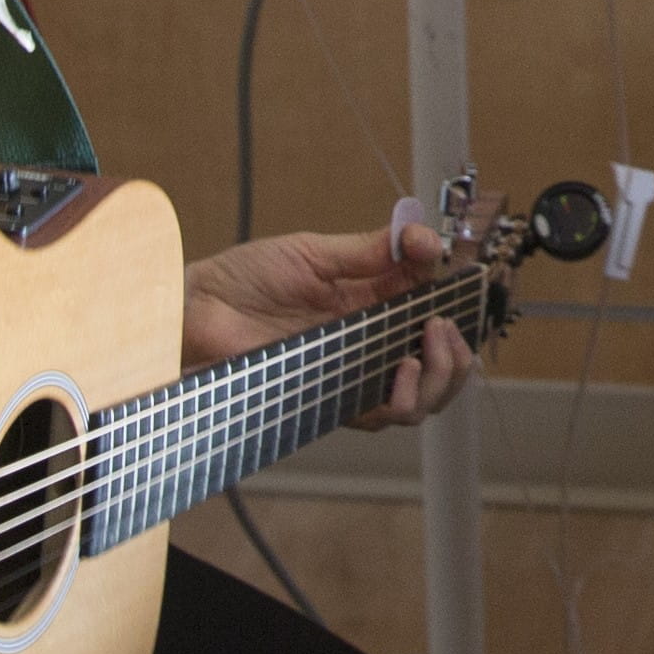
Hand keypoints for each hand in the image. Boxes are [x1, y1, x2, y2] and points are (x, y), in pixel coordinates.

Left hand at [183, 221, 472, 429]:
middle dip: (457, 350)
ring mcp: (352, 374)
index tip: (457, 274)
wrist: (196, 313)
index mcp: (371, 301)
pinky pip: (381, 414)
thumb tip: (423, 238)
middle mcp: (368, 343)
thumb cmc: (241, 280)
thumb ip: (370, 250)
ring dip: (441, 375)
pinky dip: (405, 397)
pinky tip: (404, 369)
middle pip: (440, 363)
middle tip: (445, 325)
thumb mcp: (312, 253)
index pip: (433, 307)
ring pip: (422, 397)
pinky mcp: (331, 400)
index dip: (455, 299)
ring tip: (429, 346)